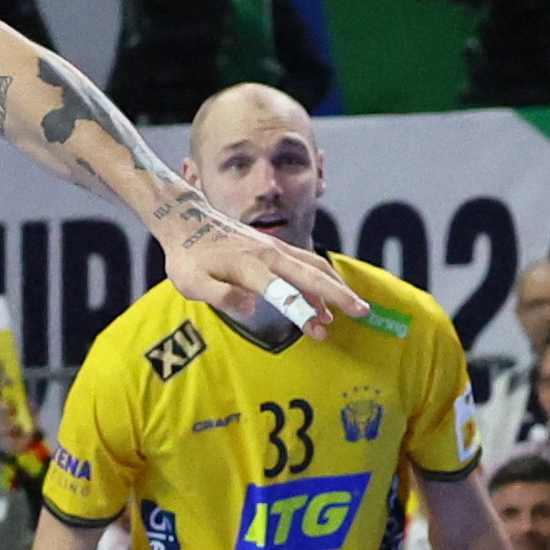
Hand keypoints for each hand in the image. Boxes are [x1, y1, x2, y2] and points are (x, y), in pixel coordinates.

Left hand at [152, 198, 366, 331]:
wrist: (187, 221)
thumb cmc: (187, 257)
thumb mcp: (191, 282)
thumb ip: (219, 295)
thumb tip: (251, 308)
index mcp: (248, 266)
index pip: (281, 290)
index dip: (301, 309)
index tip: (319, 328)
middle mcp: (268, 254)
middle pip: (310, 274)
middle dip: (338, 294)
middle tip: (362, 312)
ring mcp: (274, 249)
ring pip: (313, 266)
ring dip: (334, 287)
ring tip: (351, 310)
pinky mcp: (275, 249)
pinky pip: (305, 264)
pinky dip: (321, 281)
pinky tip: (324, 304)